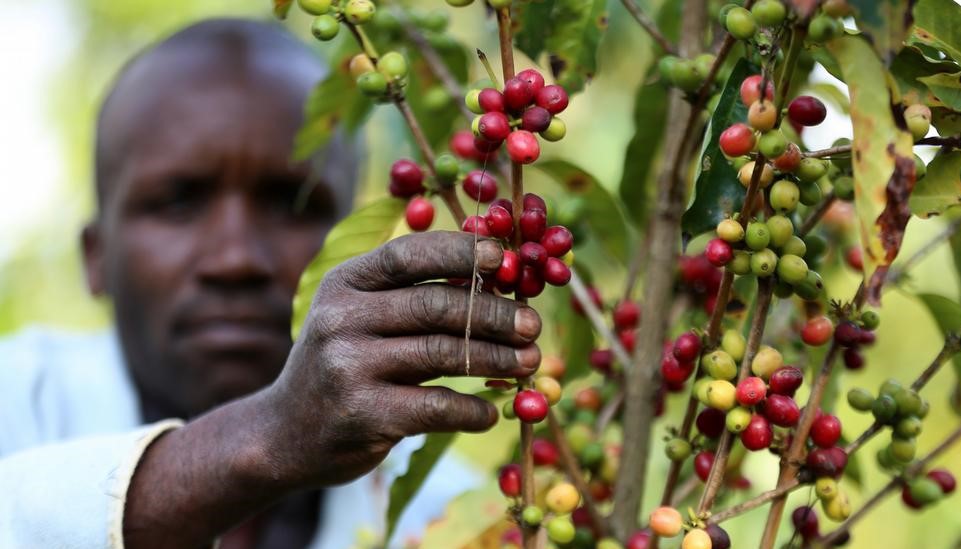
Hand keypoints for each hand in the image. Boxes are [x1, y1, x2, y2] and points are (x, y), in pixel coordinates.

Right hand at [266, 231, 541, 485]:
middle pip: (435, 305)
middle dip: (494, 313)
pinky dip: (473, 409)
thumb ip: (413, 296)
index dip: (461, 252)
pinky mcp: (363, 414)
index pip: (409, 255)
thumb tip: (497, 276)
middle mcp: (341, 318)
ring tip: (530, 361)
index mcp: (345, 282)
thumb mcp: (360, 317)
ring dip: (496, 358)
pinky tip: (492, 410)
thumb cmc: (343, 364)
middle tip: (532, 324)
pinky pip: (436, 406)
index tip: (504, 258)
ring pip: (442, 353)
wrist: (285, 434)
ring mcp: (349, 366)